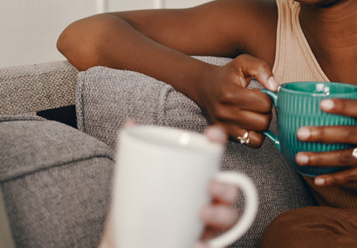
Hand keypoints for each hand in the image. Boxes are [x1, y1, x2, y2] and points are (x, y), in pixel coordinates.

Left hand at [99, 124, 239, 247]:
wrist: (127, 241)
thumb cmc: (137, 208)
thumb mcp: (134, 180)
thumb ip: (135, 153)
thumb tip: (130, 122)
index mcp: (194, 177)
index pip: (213, 155)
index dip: (218, 143)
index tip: (212, 135)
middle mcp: (206, 199)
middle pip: (229, 190)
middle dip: (227, 187)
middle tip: (211, 186)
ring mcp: (206, 224)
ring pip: (229, 218)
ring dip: (222, 215)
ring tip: (203, 215)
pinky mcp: (201, 244)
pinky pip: (214, 245)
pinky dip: (207, 244)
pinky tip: (198, 243)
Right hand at [196, 54, 277, 146]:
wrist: (203, 86)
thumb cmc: (226, 75)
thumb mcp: (243, 62)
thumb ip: (261, 68)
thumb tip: (275, 87)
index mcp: (230, 94)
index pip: (265, 103)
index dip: (268, 97)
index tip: (259, 92)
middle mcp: (225, 113)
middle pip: (264, 121)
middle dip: (265, 111)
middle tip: (257, 103)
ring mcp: (225, 126)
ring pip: (260, 134)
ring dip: (261, 123)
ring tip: (253, 112)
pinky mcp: (226, 135)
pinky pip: (252, 142)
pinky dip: (256, 134)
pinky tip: (250, 122)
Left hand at [294, 98, 356, 189]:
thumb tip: (318, 106)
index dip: (341, 105)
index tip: (321, 104)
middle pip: (347, 133)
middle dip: (322, 133)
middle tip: (300, 133)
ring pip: (345, 157)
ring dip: (320, 158)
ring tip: (300, 158)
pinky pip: (351, 176)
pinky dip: (333, 179)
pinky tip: (317, 179)